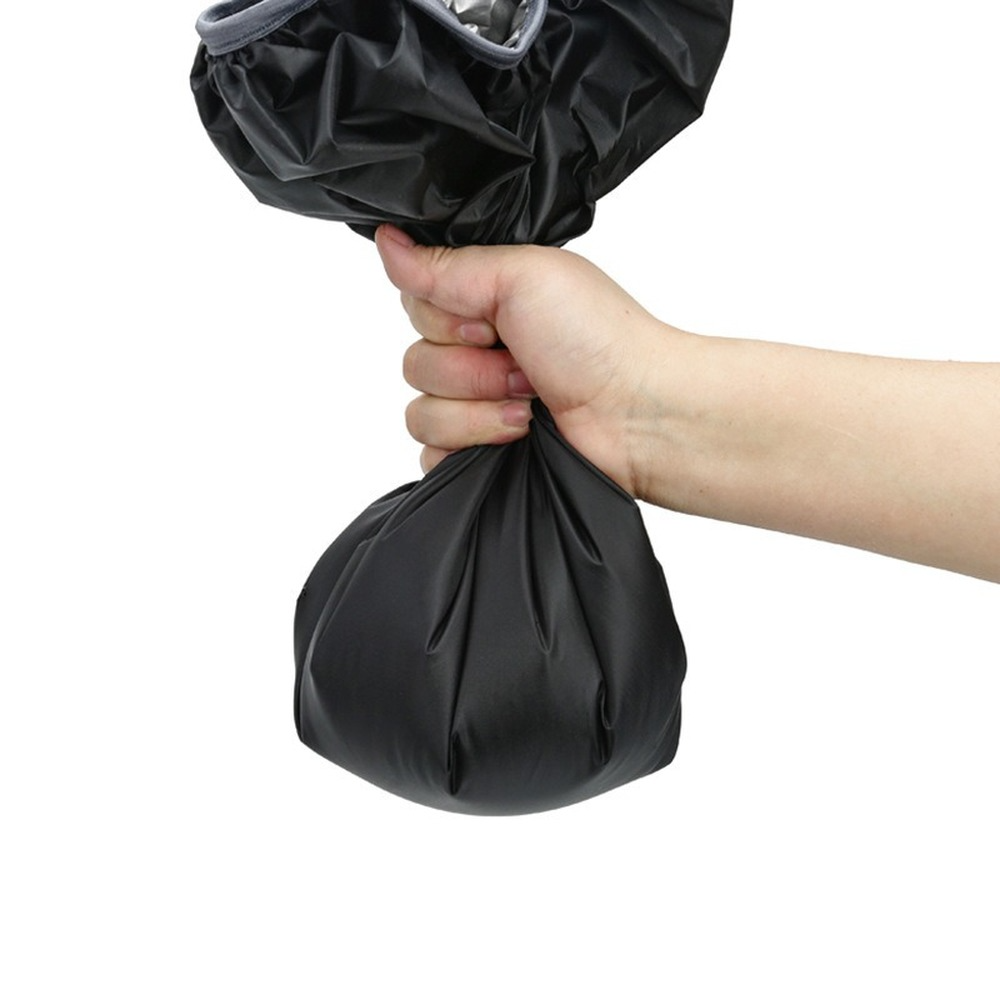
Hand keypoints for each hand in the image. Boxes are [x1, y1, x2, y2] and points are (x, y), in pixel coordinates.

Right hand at [375, 225, 679, 494]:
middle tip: (523, 363)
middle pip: (413, 361)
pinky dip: (472, 444)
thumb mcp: (521, 275)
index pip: (415, 306)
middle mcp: (476, 356)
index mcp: (484, 306)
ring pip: (419, 411)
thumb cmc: (597, 339)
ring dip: (478, 408)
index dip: (446, 319)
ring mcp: (476, 409)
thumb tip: (387, 241)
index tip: (492, 322)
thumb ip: (444, 264)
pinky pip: (429, 455)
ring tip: (530, 403)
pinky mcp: (477, 456)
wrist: (637, 415)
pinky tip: (515, 436)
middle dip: (470, 367)